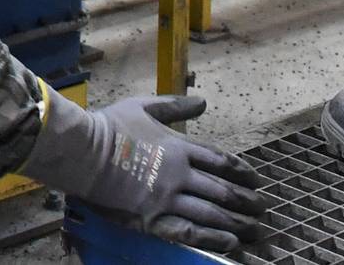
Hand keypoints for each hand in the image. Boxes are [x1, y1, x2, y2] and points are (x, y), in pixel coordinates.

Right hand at [20, 91, 264, 253]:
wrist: (82, 150)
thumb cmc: (109, 125)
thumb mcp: (143, 105)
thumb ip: (175, 105)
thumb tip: (203, 101)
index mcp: (179, 146)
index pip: (221, 161)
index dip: (243, 172)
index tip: (255, 180)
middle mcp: (180, 173)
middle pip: (223, 190)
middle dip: (247, 201)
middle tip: (262, 208)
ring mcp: (167, 198)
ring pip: (213, 213)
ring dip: (238, 222)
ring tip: (254, 229)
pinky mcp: (153, 218)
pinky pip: (190, 233)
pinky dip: (213, 239)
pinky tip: (230, 243)